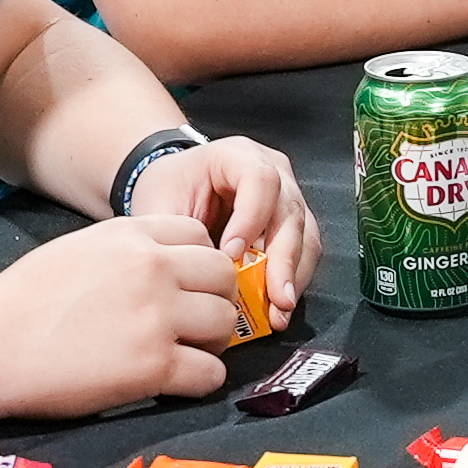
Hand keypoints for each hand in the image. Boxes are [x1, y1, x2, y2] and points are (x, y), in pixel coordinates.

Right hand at [0, 215, 252, 414]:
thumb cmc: (22, 301)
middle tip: (193, 324)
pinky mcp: (154, 366)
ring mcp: (156, 317)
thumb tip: (165, 264)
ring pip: (225, 323)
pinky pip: (211, 374)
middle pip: (223, 276)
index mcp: (131, 236)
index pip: (201, 235)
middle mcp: (151, 268)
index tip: (184, 287)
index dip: (198, 264)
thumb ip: (126, 250)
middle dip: (214, 300)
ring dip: (212, 342)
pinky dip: (199, 382)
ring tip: (184, 354)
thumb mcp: (78, 249)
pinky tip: (174, 382)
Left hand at [124, 135, 318, 324]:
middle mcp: (273, 172)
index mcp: (237, 155)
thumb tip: (202, 278)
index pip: (260, 180)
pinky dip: (292, 281)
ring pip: (305, 237)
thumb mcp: (162, 207)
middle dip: (284, 260)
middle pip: (290, 213)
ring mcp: (288, 198)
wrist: (176, 185)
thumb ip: (180, 237)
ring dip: (293, 277)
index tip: (230, 254)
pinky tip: (278, 307)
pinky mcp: (292, 225)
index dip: (251, 219)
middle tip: (274, 298)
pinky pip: (303, 253)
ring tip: (278, 312)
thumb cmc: (169, 190)